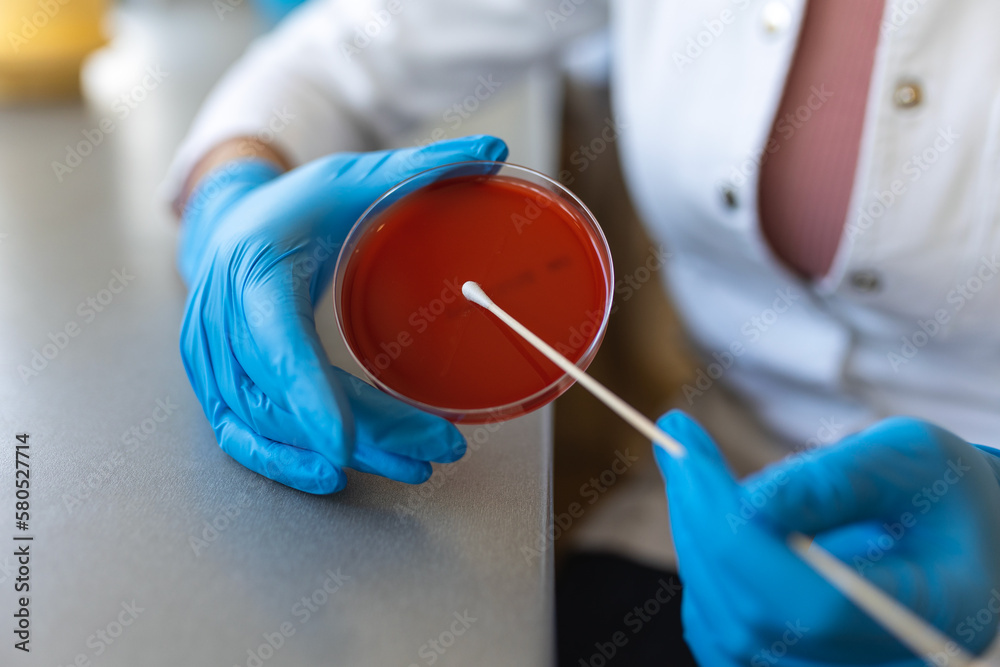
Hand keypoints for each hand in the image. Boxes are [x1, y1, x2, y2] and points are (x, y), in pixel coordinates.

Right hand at [178, 136, 508, 493]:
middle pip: (286, 398)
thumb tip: (496, 154)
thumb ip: (421, 169)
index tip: (343, 444)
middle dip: (365, 432)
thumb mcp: (351, 180)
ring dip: (349, 450)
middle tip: (438, 445)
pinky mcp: (219, 387)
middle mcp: (220, 323)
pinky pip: (247, 438)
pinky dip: (290, 464)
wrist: (229, 226)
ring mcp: (213, 362)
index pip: (275, 343)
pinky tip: (342, 477)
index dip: (308, 396)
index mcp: (251, 270)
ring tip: (421, 460)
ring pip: (275, 426)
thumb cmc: (293, 206)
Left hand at [654, 411, 999, 664]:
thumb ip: (838, 480)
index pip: (817, 607)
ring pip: (726, 630)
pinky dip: (700, 568)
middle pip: (757, 622)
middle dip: (702, 525)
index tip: (693, 460)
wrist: (950, 531)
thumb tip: (751, 502)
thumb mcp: (910, 458)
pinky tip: (705, 509)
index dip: (741, 541)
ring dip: (693, 541)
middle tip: (677, 445)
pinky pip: (719, 633)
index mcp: (937, 617)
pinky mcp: (791, 663)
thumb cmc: (938, 489)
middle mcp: (884, 666)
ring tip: (692, 466)